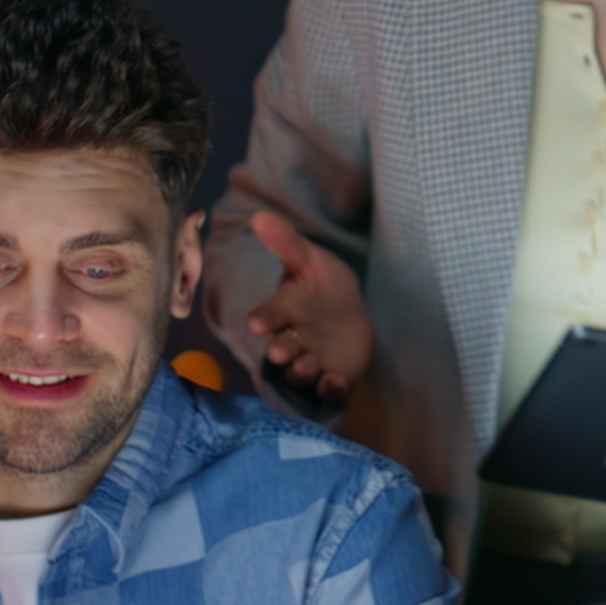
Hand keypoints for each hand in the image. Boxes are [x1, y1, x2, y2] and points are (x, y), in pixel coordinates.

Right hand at [244, 211, 371, 402]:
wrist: (348, 311)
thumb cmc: (322, 285)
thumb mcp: (310, 260)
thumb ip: (287, 243)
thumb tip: (260, 216)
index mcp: (285, 311)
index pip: (268, 317)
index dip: (263, 320)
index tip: (257, 324)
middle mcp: (293, 339)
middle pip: (282, 348)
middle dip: (281, 351)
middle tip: (280, 353)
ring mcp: (312, 360)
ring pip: (301, 371)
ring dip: (301, 371)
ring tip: (304, 367)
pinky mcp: (332, 376)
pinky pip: (328, 387)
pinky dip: (330, 388)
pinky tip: (335, 382)